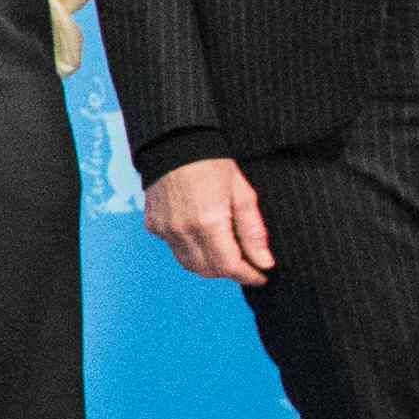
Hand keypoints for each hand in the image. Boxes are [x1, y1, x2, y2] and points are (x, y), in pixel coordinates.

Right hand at [146, 156, 273, 285]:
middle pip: (209, 270)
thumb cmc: (211, 163)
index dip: (248, 275)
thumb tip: (264, 262)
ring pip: (190, 265)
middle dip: (230, 272)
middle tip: (246, 263)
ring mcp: (166, 230)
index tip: (261, 275)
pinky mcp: (155, 226)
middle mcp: (183, 231)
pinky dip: (191, 250)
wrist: (175, 143)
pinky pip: (175, 249)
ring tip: (226, 252)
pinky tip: (202, 235)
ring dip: (211, 265)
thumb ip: (253, 231)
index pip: (230, 266)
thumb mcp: (241, 193)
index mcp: (209, 222)